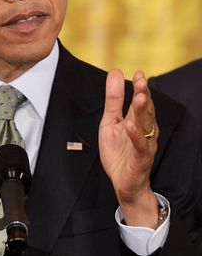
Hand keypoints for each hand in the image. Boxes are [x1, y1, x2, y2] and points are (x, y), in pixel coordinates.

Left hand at [99, 69, 158, 227]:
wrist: (123, 182)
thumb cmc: (119, 152)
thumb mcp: (110, 122)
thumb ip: (114, 100)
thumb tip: (116, 73)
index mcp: (137, 121)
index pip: (141, 101)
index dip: (140, 88)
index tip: (139, 73)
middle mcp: (144, 131)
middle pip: (145, 111)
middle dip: (143, 95)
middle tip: (141, 81)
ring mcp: (144, 145)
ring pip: (146, 126)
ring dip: (142, 111)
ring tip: (139, 97)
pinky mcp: (140, 159)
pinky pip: (139, 146)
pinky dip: (135, 135)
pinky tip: (130, 125)